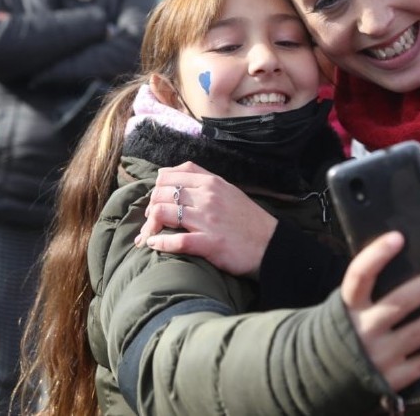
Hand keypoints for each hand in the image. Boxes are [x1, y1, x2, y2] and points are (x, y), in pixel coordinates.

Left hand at [137, 161, 277, 277]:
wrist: (271, 245)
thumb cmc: (248, 220)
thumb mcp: (228, 191)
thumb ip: (202, 182)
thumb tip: (169, 176)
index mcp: (212, 183)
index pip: (171, 174)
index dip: (157, 186)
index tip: (157, 199)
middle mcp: (208, 197)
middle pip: (162, 193)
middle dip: (150, 207)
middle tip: (151, 221)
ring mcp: (208, 220)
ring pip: (163, 213)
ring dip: (149, 226)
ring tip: (148, 234)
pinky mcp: (210, 243)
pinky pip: (176, 241)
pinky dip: (160, 243)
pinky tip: (155, 245)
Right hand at [342, 232, 419, 391]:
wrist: (326, 373)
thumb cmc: (346, 327)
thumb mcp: (348, 306)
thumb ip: (368, 290)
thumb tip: (406, 260)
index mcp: (347, 307)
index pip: (359, 276)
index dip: (377, 255)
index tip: (398, 237)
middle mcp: (362, 330)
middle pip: (398, 303)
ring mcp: (377, 356)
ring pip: (416, 333)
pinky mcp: (390, 378)